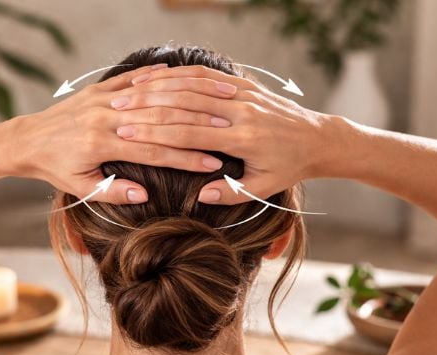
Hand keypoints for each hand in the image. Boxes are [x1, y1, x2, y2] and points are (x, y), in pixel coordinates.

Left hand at [4, 63, 239, 203]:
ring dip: (180, 100)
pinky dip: (153, 77)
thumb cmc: (55, 168)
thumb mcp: (81, 187)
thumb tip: (145, 197)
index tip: (212, 163)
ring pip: (148, 97)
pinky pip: (130, 80)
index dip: (185, 158)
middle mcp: (104, 117)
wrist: (27, 140)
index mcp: (102, 144)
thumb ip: (113, 192)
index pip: (154, 152)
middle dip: (193, 128)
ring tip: (208, 102)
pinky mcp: (97, 89)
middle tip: (224, 131)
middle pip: (159, 122)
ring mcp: (102, 100)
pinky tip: (176, 74)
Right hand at [110, 64, 341, 204]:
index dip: (156, 133)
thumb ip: (230, 194)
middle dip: (149, 108)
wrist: (318, 138)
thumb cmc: (289, 167)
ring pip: (195, 85)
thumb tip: (200, 196)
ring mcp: (244, 95)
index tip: (128, 133)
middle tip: (118, 111)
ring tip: (131, 93)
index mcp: (243, 139)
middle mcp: (242, 112)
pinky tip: (161, 77)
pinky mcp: (246, 86)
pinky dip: (183, 75)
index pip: (190, 133)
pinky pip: (210, 76)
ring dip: (160, 88)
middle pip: (186, 106)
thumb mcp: (263, 187)